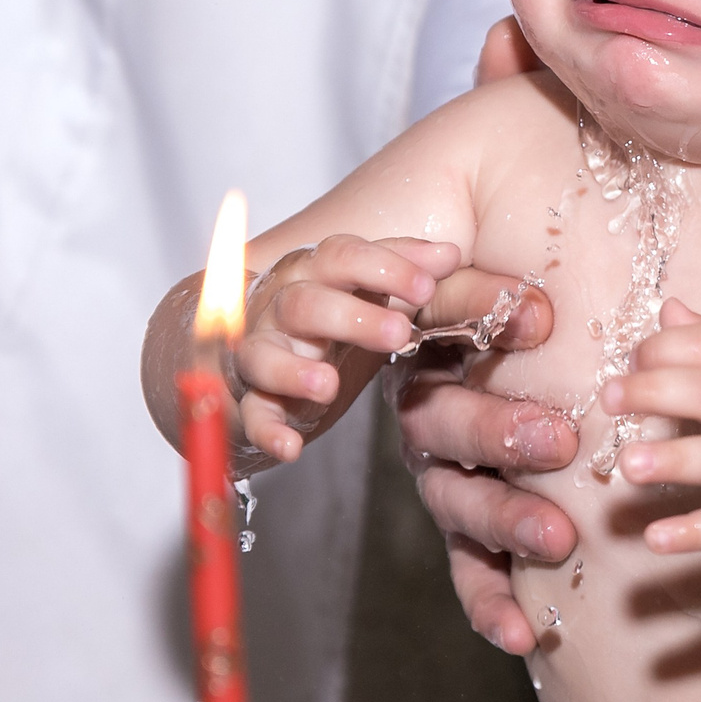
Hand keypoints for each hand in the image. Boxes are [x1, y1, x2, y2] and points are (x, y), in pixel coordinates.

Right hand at [233, 234, 458, 462]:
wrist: (269, 355)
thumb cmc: (329, 314)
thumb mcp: (369, 288)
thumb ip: (407, 269)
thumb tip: (449, 253)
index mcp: (315, 270)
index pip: (342, 256)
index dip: (384, 268)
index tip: (427, 287)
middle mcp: (281, 304)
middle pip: (305, 302)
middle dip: (351, 317)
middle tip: (399, 334)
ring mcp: (262, 352)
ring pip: (264, 355)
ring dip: (293, 370)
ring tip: (327, 385)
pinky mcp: (252, 398)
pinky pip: (251, 414)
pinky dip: (266, 431)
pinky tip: (290, 448)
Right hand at [394, 257, 581, 656]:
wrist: (515, 388)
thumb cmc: (523, 333)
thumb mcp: (516, 302)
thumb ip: (511, 300)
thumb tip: (539, 307)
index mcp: (435, 342)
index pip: (444, 318)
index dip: (480, 313)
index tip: (542, 318)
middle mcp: (427, 412)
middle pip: (444, 421)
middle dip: (499, 432)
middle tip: (558, 441)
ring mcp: (441, 476)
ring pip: (456, 499)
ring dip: (504, 519)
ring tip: (556, 537)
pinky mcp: (461, 532)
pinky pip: (466, 569)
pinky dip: (490, 602)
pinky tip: (519, 633)